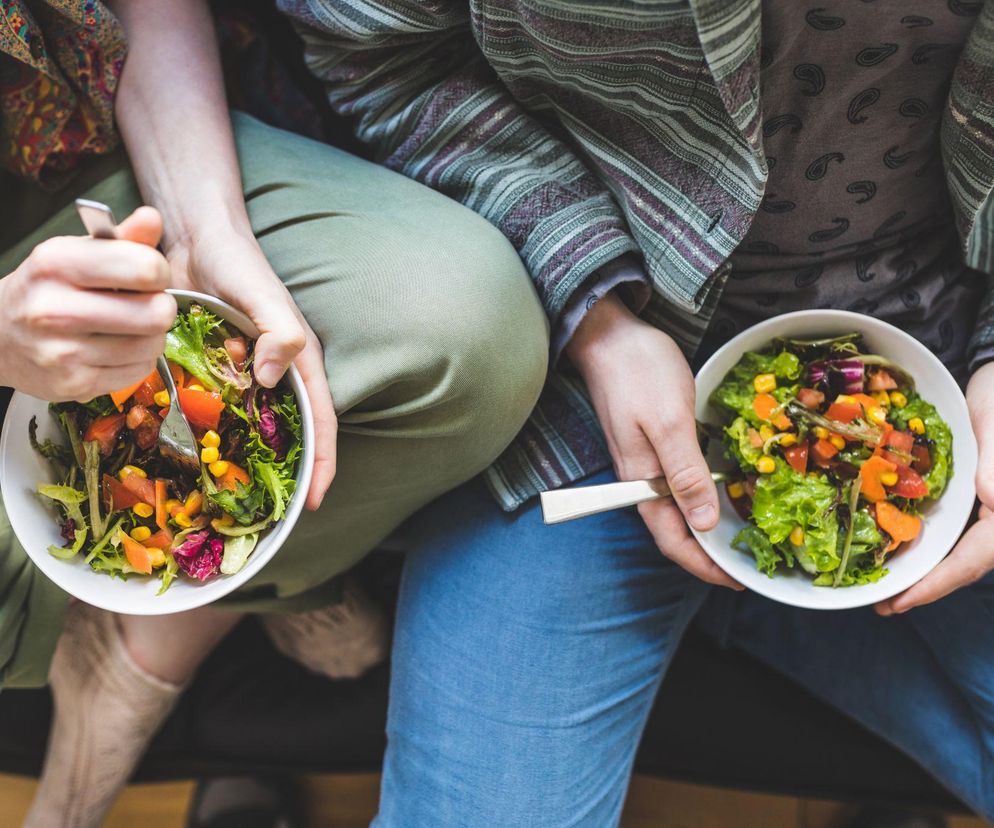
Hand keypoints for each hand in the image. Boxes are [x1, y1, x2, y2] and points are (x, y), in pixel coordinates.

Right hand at [0, 207, 175, 400]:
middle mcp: (54, 310)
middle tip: (145, 304)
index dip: (159, 271)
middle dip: (161, 306)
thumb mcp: (77, 253)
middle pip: (156, 313)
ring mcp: (63, 353)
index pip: (145, 268)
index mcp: (56, 264)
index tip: (148, 274)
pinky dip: (137, 360)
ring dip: (151, 336)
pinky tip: (116, 348)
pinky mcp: (74, 384)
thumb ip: (121, 238)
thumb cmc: (48, 288)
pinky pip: (139, 371)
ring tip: (130, 327)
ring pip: (152, 345)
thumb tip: (151, 218)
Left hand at [165, 231, 336, 510]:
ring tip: (233, 498)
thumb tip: (274, 377)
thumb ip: (279, 330)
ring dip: (248, 460)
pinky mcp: (215, 371)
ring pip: (254, 428)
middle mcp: (276, 375)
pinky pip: (217, 411)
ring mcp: (245, 376)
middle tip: (270, 514)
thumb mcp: (263, 294)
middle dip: (288, 474)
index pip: (321, 421)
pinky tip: (193, 458)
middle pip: (291, 434)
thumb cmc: (239, 262)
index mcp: (300, 362)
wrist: (195, 238)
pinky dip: (213, 435)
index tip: (316, 501)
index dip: (323, 463)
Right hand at [567, 295, 741, 588]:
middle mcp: (642, 479)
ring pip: (680, 508)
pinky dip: (705, 495)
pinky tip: (726, 489)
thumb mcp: (668, 423)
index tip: (739, 581)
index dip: (705, 566)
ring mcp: (647, 462)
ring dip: (710, 526)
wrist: (609, 335)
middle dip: (710, 553)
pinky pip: (682, 483)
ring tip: (746, 532)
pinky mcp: (655, 443)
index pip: (673, 541)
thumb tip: (705, 525)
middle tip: (751, 562)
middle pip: (676, 531)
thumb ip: (685, 474)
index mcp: (642, 482)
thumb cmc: (638, 373)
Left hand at [876, 361, 993, 614]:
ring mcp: (989, 503)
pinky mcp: (976, 491)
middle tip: (884, 604)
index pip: (973, 559)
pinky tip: (900, 544)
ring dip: (924, 568)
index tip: (901, 603)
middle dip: (925, 586)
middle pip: (964, 563)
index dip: (936, 585)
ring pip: (958, 548)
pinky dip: (927, 542)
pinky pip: (953, 527)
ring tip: (887, 584)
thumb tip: (991, 501)